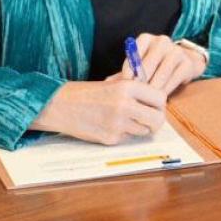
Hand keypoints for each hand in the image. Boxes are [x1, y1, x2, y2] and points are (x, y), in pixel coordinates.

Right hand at [31, 79, 167, 144]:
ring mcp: (117, 124)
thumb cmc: (87, 92)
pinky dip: (124, 133)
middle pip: (158, 119)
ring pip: (144, 130)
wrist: (59, 105)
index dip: (159, 104)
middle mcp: (125, 105)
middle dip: (156, 120)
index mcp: (127, 87)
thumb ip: (136, 88)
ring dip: (139, 127)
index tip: (154, 105)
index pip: (160, 98)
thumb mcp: (112, 82)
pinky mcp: (110, 138)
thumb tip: (158, 99)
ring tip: (124, 118)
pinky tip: (110, 124)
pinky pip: (128, 138)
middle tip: (149, 118)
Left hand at [112, 33, 207, 96]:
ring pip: (161, 74)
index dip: (128, 76)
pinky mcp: (187, 63)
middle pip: (147, 66)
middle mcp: (161, 41)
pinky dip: (165, 90)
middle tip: (136, 99)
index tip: (126, 90)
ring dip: (153, 90)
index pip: (133, 57)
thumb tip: (105, 85)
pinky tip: (159, 98)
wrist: (183, 63)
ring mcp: (176, 51)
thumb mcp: (139, 67)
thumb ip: (123, 75)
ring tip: (146, 101)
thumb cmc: (154, 67)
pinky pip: (173, 80)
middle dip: (141, 84)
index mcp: (145, 38)